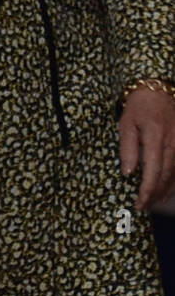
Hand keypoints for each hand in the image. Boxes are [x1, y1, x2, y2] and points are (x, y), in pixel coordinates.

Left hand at [119, 87, 174, 209]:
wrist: (159, 89)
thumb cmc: (138, 106)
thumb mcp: (126, 122)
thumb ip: (128, 148)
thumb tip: (128, 173)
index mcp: (155, 137)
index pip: (152, 170)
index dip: (146, 189)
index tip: (138, 203)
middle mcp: (172, 143)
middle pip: (165, 175)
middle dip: (154, 193)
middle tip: (142, 206)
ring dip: (164, 190)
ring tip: (153, 202)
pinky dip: (173, 181)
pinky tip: (166, 189)